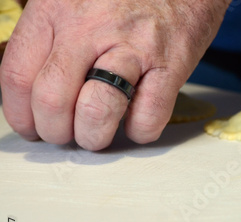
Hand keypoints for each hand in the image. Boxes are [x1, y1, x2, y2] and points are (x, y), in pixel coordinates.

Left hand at [0, 0, 229, 150]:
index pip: (18, 74)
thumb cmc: (125, 1)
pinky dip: (140, 132)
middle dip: (55, 132)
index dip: (20, 114)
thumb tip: (35, 92)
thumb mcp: (73, 4)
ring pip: (96, 110)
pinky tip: (138, 123)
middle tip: (66, 135)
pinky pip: (147, 116)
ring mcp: (133, 48)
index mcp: (57, 10)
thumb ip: (50, 40)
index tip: (31, 127)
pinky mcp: (170, 65)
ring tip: (98, 134)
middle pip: (52, 99)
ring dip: (93, 137)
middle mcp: (90, 28)